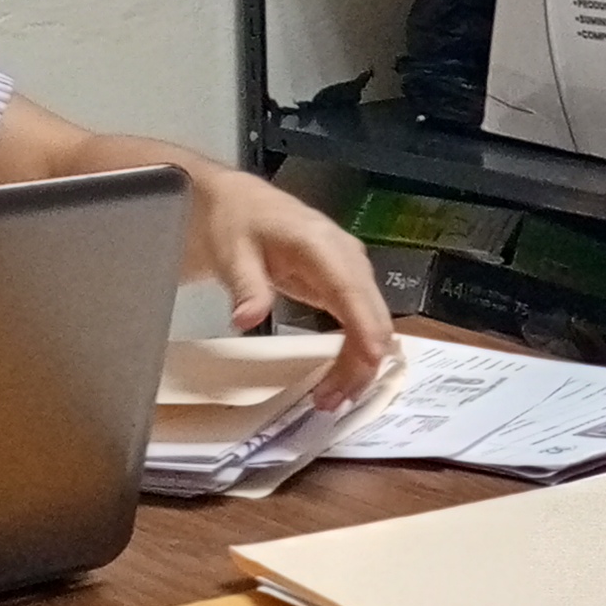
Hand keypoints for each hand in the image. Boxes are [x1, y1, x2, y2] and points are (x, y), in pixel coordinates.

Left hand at [187, 166, 396, 405]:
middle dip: (361, 362)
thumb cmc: (237, 224)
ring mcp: (352, 272)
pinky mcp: (347, 286)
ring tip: (332, 399)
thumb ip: (246, 286)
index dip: (366, 328)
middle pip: (373, 316)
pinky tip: (341, 378)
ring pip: (373, 325)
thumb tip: (246, 320)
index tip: (368, 364)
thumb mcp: (232, 253)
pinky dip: (355, 353)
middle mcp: (348, 258)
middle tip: (331, 401)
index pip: (353, 290)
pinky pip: (362, 323)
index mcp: (322, 245)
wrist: (241, 204)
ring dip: (359, 364)